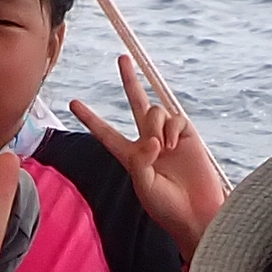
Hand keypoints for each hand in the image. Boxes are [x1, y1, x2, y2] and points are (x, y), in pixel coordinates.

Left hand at [67, 53, 226, 253]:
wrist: (198, 213)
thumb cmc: (167, 207)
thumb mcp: (143, 185)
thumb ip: (141, 159)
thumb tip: (152, 138)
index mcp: (131, 157)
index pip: (107, 133)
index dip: (91, 119)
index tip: (73, 103)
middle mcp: (149, 142)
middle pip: (136, 103)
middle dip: (129, 80)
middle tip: (122, 58)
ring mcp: (169, 136)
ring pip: (154, 111)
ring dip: (155, 126)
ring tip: (163, 148)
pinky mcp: (188, 135)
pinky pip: (175, 118)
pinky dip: (172, 129)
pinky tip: (175, 146)